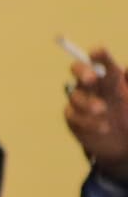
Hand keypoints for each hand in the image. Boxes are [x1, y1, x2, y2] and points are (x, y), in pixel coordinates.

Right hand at [66, 44, 127, 183]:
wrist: (123, 142)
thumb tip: (126, 71)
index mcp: (109, 76)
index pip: (100, 60)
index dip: (98, 55)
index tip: (97, 53)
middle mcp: (91, 85)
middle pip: (78, 70)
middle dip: (82, 71)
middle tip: (92, 79)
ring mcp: (80, 101)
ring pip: (75, 95)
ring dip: (88, 101)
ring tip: (102, 110)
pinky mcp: (73, 117)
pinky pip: (75, 116)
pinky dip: (89, 121)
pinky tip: (104, 127)